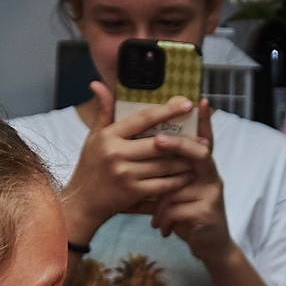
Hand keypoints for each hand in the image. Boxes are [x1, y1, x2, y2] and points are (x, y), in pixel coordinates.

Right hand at [62, 84, 199, 245]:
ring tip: (199, 156)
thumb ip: (103, 111)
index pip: (142, 118)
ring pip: (164, 165)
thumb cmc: (90, 166)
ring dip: (185, 161)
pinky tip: (188, 175)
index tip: (186, 104)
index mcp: (109, 136)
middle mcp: (116, 154)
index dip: (167, 110)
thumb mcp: (94, 137)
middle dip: (184, 141)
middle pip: (158, 144)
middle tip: (202, 138)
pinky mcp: (133, 192)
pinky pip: (162, 184)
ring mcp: (125, 174)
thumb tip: (98, 83)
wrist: (83, 201)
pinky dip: (178, 180)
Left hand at [149, 103, 234, 265]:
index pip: (204, 139)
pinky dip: (164, 219)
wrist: (209, 246)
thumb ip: (168, 171)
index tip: (202, 101)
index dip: (205, 121)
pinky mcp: (207, 212)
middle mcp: (211, 175)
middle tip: (155, 140)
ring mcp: (211, 193)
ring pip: (177, 186)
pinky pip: (176, 208)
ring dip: (160, 204)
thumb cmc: (188, 214)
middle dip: (174, 145)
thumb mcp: (179, 190)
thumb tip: (147, 147)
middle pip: (196, 152)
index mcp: (203, 167)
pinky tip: (163, 229)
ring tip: (154, 217)